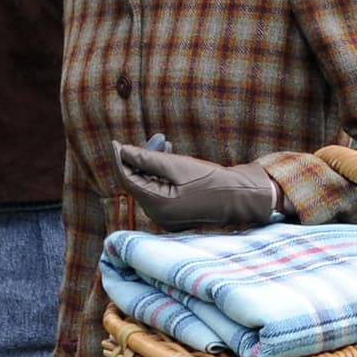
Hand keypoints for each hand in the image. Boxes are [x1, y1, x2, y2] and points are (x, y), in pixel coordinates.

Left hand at [112, 142, 278, 231]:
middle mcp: (157, 216)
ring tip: (167, 143)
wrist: (240, 197)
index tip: (116, 142)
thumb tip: (121, 150)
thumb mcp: (178, 164)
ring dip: (153, 164)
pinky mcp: (174, 215)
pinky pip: (159, 192)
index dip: (120, 159)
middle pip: (139, 182)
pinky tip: (171, 157)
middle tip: (157, 138)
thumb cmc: (212, 179)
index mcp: (157, 205)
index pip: (127, 180)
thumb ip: (147, 158)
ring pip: (149, 185)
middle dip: (143, 158)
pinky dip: (161, 175)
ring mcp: (166, 218)